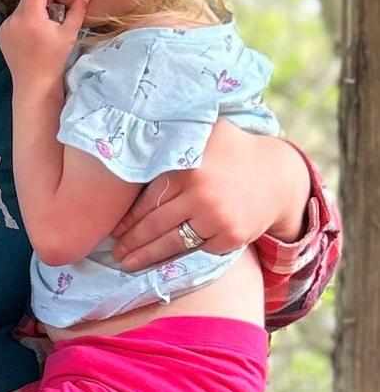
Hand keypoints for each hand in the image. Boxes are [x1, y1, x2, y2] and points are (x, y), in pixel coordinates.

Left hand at [0, 0, 89, 84]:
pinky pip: (13, 19)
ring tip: (43, 27)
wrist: (34, 82)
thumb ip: (77, 11)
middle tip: (54, 13)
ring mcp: (5, 27)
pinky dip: (24, 21)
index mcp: (30, 17)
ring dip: (33, 10)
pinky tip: (32, 36)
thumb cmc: (54, 59)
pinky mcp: (1, 34)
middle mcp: (14, 19)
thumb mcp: (68, 34)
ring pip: (21, 8)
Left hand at [112, 126, 310, 270]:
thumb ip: (175, 134)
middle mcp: (200, 194)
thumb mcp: (206, 131)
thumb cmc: (232, 150)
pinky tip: (157, 265)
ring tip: (126, 263)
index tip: (114, 229)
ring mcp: (216, 218)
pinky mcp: (230, 237)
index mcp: (188, 168)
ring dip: (145, 256)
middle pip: (154, 224)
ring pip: (170, 243)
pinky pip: (194, 251)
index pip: (148, 199)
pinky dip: (174, 259)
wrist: (278, 176)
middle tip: (114, 252)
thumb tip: (135, 126)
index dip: (128, 218)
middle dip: (130, 241)